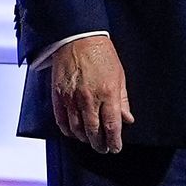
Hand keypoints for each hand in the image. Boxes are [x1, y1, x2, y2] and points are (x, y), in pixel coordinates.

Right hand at [48, 33, 131, 153]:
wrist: (78, 37)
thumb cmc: (101, 54)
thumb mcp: (119, 75)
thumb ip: (123, 100)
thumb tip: (127, 119)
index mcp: (108, 93)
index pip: (112, 126)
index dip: (114, 142)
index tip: (115, 147)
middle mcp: (89, 98)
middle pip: (94, 132)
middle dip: (100, 144)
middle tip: (103, 148)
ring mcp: (71, 98)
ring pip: (77, 129)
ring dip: (84, 139)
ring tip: (90, 141)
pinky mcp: (58, 95)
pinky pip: (61, 120)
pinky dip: (67, 130)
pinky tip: (73, 133)